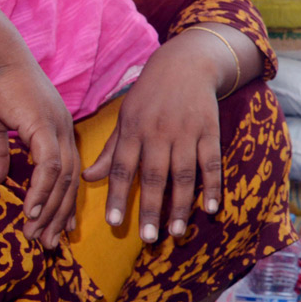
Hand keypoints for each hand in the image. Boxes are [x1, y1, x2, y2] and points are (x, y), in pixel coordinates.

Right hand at [0, 55, 78, 247]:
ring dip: (50, 210)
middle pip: (70, 182)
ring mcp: (58, 128)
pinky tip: (33, 211)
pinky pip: (49, 166)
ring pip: (62, 179)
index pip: (68, 173)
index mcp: (58, 129)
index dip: (62, 202)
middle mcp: (64, 131)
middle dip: (60, 216)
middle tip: (50, 244)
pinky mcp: (44, 126)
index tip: (55, 228)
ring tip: (38, 236)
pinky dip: (43, 191)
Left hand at [83, 38, 221, 241]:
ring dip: (181, 205)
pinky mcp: (209, 131)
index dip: (118, 197)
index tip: (115, 224)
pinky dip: (212, 186)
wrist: (186, 63)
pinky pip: (211, 163)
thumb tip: (88, 179)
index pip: (122, 168)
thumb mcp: (125, 117)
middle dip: (151, 209)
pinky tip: (210, 208)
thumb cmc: (150, 95)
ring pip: (184, 175)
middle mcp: (158, 133)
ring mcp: (186, 132)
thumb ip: (110, 150)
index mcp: (133, 130)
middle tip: (148, 238)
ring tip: (178, 232)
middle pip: (154, 176)